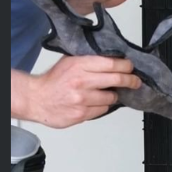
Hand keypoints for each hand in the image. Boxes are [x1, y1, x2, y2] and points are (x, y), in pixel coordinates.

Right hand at [20, 56, 141, 128]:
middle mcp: (82, 81)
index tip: (130, 67)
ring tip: (104, 93)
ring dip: (112, 95)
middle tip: (135, 81)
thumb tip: (111, 57)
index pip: (112, 63)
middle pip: (117, 80)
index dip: (125, 66)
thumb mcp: (69, 61)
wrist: (36, 99)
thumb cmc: (53, 81)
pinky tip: (94, 102)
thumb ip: (89, 59)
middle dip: (130, 80)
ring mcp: (82, 99)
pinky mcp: (81, 114)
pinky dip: (102, 106)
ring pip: (112, 97)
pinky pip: (102, 109)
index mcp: (79, 65)